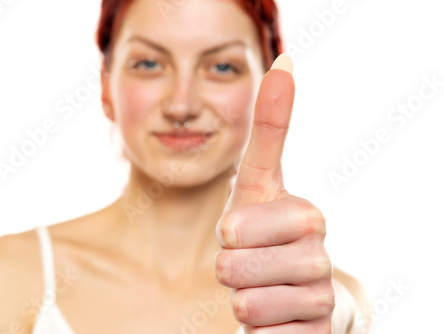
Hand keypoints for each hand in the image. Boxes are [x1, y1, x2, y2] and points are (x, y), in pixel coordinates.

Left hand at [215, 54, 334, 332]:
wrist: (295, 292)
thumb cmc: (268, 233)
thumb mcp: (260, 182)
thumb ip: (271, 128)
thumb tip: (284, 59)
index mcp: (306, 215)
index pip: (238, 226)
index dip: (229, 233)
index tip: (237, 233)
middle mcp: (319, 255)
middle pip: (234, 268)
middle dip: (229, 268)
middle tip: (247, 263)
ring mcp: (321, 300)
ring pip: (246, 305)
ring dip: (240, 297)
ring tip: (260, 288)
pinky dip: (257, 329)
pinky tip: (275, 316)